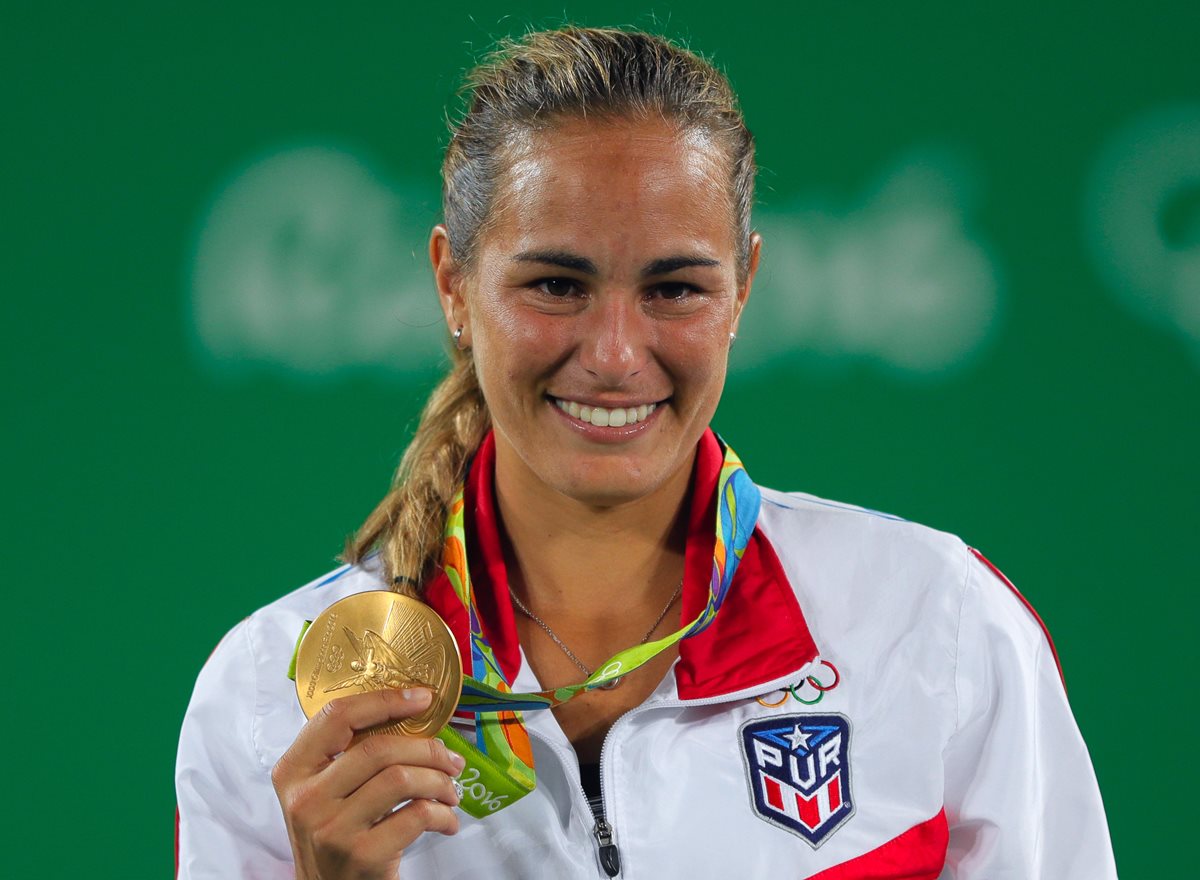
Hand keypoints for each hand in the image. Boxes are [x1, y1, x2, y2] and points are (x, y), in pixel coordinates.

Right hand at [272, 688, 465, 879]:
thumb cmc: (338, 834)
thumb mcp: (327, 792)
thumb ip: (350, 755)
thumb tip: (413, 713)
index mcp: (293, 771)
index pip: (337, 716)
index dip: (384, 700)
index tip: (421, 698)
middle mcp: (305, 799)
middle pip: (378, 748)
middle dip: (428, 749)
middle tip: (451, 761)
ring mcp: (331, 829)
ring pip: (401, 778)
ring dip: (439, 782)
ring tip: (450, 792)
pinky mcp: (361, 854)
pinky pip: (416, 815)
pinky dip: (443, 814)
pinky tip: (446, 821)